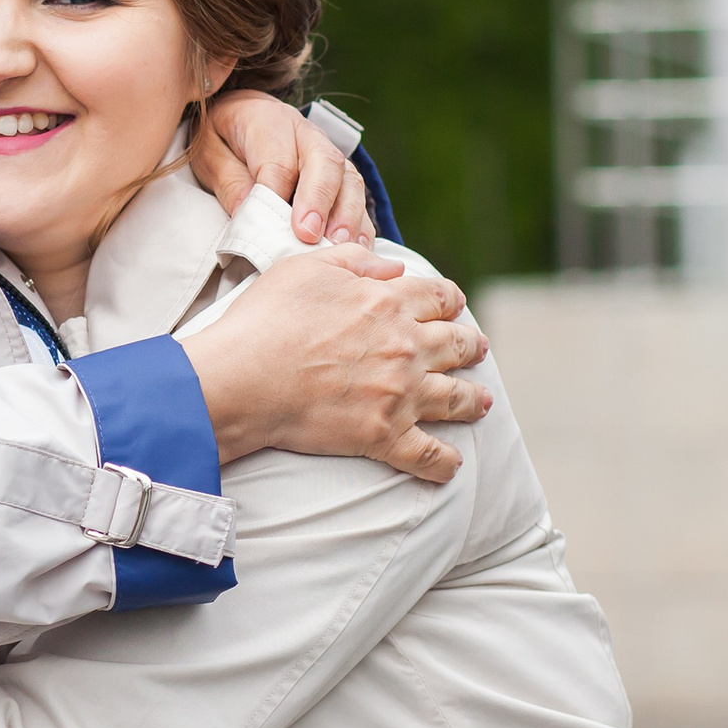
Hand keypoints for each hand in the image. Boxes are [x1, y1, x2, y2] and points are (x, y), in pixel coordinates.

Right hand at [180, 242, 490, 479]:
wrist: (244, 378)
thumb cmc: (267, 319)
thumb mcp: (307, 267)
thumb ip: (355, 261)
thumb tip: (393, 267)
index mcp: (388, 303)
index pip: (439, 297)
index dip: (450, 300)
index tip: (454, 306)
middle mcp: (405, 346)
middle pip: (457, 344)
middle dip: (471, 346)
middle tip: (478, 349)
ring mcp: (399, 393)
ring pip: (455, 398)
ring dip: (474, 400)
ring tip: (482, 402)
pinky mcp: (384, 435)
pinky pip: (428, 455)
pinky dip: (444, 462)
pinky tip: (451, 466)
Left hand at [191, 91, 372, 246]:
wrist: (243, 116)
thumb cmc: (223, 139)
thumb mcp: (208, 153)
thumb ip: (227, 179)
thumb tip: (248, 210)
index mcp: (269, 123)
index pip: (279, 162)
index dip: (281, 196)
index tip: (284, 226)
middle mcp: (306, 136)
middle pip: (325, 164)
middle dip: (320, 201)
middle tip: (312, 236)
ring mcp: (328, 155)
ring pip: (349, 180)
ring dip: (347, 216)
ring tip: (340, 246)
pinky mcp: (340, 175)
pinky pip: (356, 196)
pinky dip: (361, 222)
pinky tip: (359, 246)